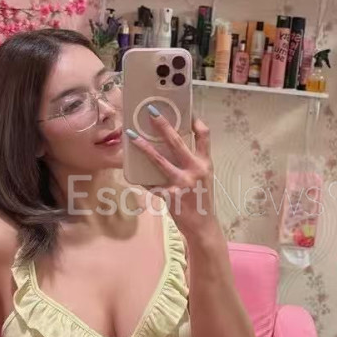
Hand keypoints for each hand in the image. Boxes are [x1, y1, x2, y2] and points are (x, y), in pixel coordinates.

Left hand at [126, 111, 217, 240]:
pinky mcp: (170, 195)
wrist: (202, 226)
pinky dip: (141, 178)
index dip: (196, 121)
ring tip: (131, 135)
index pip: (204, 136)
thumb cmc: (202, 199)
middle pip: (177, 142)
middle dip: (163, 125)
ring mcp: (182, 183)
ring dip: (143, 147)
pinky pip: (151, 183)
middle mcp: (195, 170)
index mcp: (205, 163)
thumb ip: (193, 162)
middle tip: (151, 112)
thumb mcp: (204, 177)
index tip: (186, 110)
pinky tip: (132, 172)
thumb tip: (172, 145)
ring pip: (159, 160)